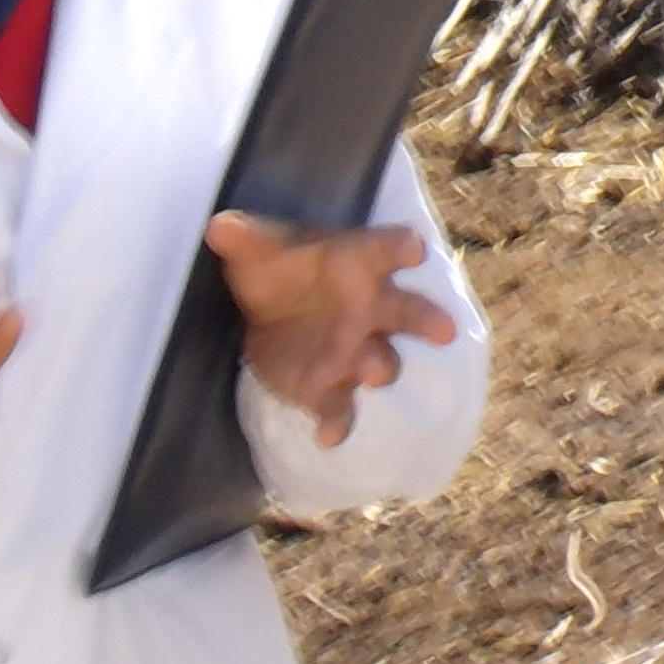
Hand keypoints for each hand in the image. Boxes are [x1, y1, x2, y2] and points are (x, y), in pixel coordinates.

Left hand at [206, 213, 456, 447]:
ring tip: (369, 375)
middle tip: (444, 330)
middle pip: (409, 311)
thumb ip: (245, 238)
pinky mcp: (330, 387)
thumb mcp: (258, 248)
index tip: (413, 250)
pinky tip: (327, 436)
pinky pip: (340, 408)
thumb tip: (220, 227)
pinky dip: (338, 423)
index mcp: (359, 262)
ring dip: (378, 367)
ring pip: (381, 362)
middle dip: (426, 320)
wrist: (273, 311)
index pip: (388, 248)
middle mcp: (371, 308)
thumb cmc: (281, 267)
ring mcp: (356, 351)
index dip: (403, 248)